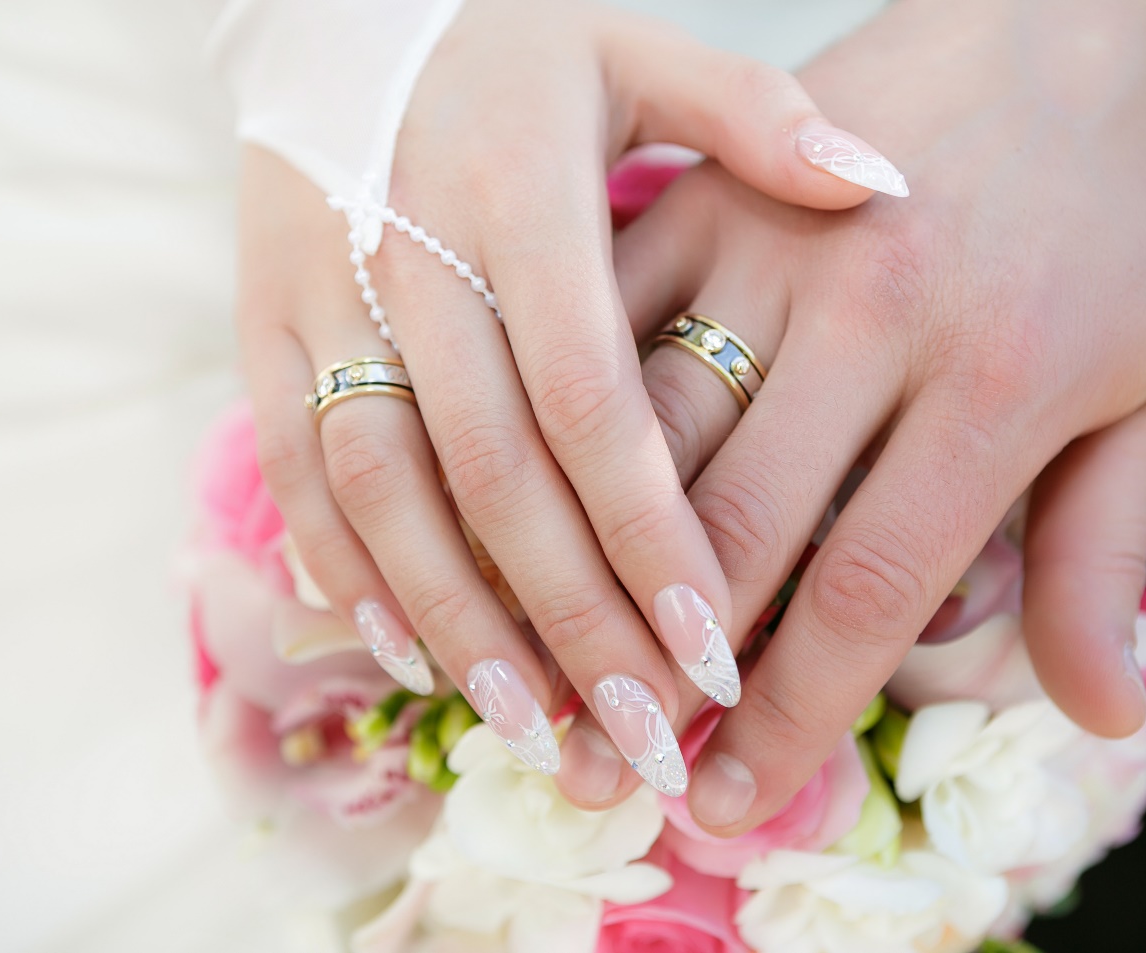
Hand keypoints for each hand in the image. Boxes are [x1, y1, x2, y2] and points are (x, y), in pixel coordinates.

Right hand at [238, 0, 898, 788]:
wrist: (336, 6)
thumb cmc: (510, 42)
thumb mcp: (632, 46)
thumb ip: (750, 118)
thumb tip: (885, 184)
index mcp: (518, 188)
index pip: (587, 395)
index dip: (645, 531)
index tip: (712, 651)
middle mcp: (409, 250)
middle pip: (493, 471)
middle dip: (570, 618)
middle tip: (645, 737)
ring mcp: (320, 295)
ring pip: (384, 491)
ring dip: (460, 623)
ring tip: (540, 731)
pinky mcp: (260, 327)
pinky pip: (298, 469)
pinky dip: (351, 570)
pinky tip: (415, 657)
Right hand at [556, 0, 1145, 822]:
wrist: (1059, 24)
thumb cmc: (1102, 216)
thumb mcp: (1142, 380)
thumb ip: (1099, 552)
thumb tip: (1094, 715)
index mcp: (992, 373)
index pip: (866, 587)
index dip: (787, 714)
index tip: (727, 797)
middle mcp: (862, 309)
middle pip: (726, 526)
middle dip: (663, 667)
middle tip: (617, 762)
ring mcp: (757, 240)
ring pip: (633, 436)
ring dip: (574, 570)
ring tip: (539, 679)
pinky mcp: (686, 196)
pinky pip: (581, 329)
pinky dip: (543, 430)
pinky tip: (499, 524)